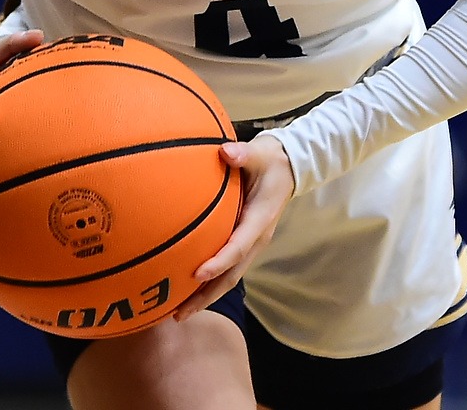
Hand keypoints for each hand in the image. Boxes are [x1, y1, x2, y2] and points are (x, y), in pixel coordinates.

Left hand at [173, 133, 294, 319]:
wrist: (289, 167)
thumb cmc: (271, 161)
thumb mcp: (261, 153)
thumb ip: (244, 153)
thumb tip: (225, 152)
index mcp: (259, 221)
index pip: (238, 246)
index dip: (218, 262)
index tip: (196, 274)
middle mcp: (255, 239)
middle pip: (231, 275)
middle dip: (206, 296)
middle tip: (179, 314)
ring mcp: (250, 244)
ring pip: (228, 278)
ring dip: (204, 296)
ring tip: (177, 313)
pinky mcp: (243, 243)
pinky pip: (225, 268)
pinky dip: (207, 282)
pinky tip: (185, 290)